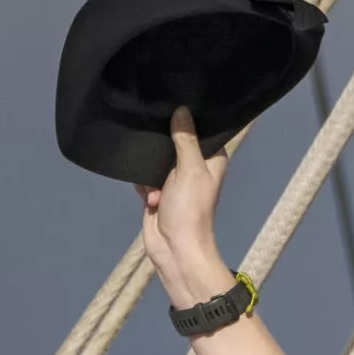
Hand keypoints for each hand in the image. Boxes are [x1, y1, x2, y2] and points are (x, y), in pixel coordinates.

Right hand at [138, 107, 234, 307]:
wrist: (174, 249)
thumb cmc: (190, 211)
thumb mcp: (190, 170)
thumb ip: (185, 139)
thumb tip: (182, 110)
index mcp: (211, 159)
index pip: (200, 129)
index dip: (187, 119)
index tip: (171, 105)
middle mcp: (194, 167)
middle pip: (173, 141)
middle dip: (161, 144)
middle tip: (154, 142)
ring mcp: (174, 180)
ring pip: (155, 158)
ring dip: (149, 169)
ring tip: (154, 183)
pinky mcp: (156, 191)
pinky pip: (143, 176)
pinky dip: (142, 183)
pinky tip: (148, 196)